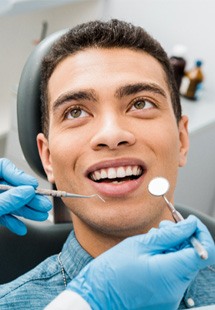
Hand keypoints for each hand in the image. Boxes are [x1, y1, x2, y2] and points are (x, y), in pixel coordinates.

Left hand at [0, 158, 51, 234]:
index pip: (3, 167)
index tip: (32, 186)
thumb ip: (8, 199)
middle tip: (43, 204)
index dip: (20, 175)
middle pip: (11, 187)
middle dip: (29, 198)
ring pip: (9, 202)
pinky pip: (2, 215)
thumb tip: (28, 192)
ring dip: (25, 211)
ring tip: (40, 215)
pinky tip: (21, 227)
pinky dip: (12, 221)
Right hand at [67, 216, 214, 309]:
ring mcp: (171, 297)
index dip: (200, 233)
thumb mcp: (140, 244)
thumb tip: (190, 225)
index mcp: (171, 274)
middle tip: (163, 228)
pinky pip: (174, 275)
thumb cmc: (112, 271)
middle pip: (193, 257)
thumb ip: (170, 234)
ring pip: (183, 264)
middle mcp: (176, 290)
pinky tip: (151, 254)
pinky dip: (167, 260)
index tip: (189, 223)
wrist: (96, 297)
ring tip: (152, 240)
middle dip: (182, 238)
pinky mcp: (165, 299)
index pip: (206, 252)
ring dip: (173, 248)